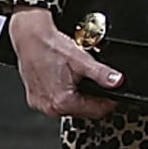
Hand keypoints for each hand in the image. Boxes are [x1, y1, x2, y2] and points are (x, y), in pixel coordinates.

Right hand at [6, 6, 121, 120]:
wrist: (30, 37)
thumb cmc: (50, 47)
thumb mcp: (81, 60)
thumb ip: (102, 74)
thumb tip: (117, 81)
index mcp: (62, 102)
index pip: (96, 111)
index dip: (108, 101)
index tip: (112, 93)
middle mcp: (49, 107)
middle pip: (82, 110)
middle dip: (90, 97)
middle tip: (90, 79)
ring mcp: (40, 104)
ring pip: (68, 106)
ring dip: (75, 96)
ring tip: (74, 76)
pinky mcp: (34, 98)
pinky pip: (54, 101)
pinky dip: (61, 92)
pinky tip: (61, 78)